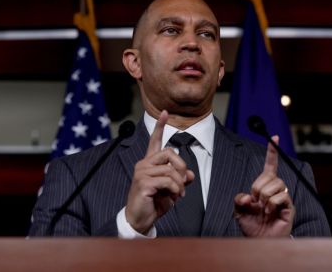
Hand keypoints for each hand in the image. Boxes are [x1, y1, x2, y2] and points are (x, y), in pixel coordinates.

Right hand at [125, 110, 194, 233]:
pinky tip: (174, 197)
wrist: (140, 219)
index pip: (154, 140)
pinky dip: (176, 189)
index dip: (160, 126)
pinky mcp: (143, 183)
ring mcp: (142, 172)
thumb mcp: (171, 190)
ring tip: (179, 194)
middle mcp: (144, 164)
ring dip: (180, 184)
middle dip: (182, 166)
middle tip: (184, 182)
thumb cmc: (154, 203)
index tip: (165, 112)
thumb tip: (190, 174)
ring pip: (170, 169)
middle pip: (169, 152)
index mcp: (149, 163)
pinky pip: (167, 180)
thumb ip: (180, 179)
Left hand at [234, 136, 294, 236]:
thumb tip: (247, 196)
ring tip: (262, 207)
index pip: (270, 166)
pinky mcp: (289, 208)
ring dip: (265, 195)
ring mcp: (283, 198)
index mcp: (264, 187)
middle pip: (271, 176)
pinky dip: (272, 204)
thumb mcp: (238, 210)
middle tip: (255, 200)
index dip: (272, 152)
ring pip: (277, 185)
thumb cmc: (251, 225)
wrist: (259, 241)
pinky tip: (269, 212)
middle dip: (258, 186)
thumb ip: (239, 199)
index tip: (274, 137)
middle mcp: (276, 190)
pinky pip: (282, 197)